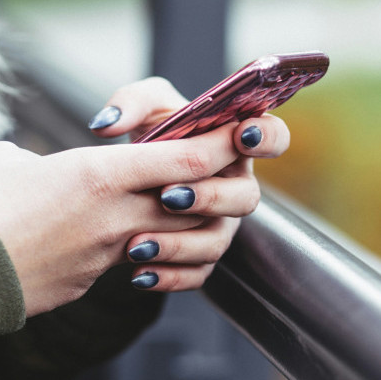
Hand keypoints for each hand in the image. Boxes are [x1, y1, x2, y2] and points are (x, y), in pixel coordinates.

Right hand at [0, 123, 247, 316]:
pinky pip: (137, 265)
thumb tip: (40, 169)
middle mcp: (115, 216)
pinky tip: (129, 244)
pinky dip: (146, 253)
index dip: (220, 144)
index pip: (186, 159)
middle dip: (213, 184)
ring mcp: (107, 255)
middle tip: (211, 168)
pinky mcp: (91, 282)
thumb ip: (42, 159)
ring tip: (169, 208)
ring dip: (184, 224)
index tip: (237, 131)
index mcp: (98, 174)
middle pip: (195, 201)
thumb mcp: (8, 160)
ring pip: (174, 238)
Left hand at [88, 77, 290, 291]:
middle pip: (246, 197)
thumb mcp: (142, 107)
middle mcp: (235, 186)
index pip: (273, 137)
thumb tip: (107, 125)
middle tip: (168, 195)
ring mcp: (221, 224)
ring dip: (180, 244)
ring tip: (138, 243)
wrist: (128, 178)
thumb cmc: (151, 133)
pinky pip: (196, 274)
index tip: (241, 135)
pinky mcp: (200, 256)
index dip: (266, 137)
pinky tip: (139, 273)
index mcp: (235, 143)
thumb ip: (129, 102)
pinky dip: (168, 276)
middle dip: (210, 197)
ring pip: (217, 242)